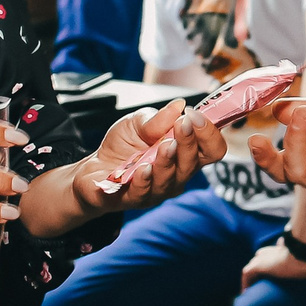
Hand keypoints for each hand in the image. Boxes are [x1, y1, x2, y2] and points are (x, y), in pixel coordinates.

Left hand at [23, 100, 227, 234]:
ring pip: (171, 179)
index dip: (209, 132)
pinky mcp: (135, 199)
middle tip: (182, 124)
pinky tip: (142, 168)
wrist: (94, 168)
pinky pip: (144, 192)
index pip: (211, 148)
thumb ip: (157, 118)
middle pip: (194, 163)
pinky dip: (144, 179)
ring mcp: (158, 190)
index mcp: (184, 153)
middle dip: (189, 142)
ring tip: (164, 145)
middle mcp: (177, 175)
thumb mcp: (137, 123)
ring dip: (168, 161)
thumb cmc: (123, 146)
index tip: (194, 114)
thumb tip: (177, 106)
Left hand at [239, 239, 305, 288]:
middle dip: (266, 263)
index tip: (282, 267)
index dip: (280, 257)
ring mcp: (266, 258)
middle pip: (266, 255)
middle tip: (268, 279)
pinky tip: (245, 294)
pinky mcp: (258, 265)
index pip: (282, 251)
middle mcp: (276, 252)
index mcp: (291, 250)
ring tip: (255, 290)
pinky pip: (247, 274)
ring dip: (255, 274)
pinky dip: (245, 283)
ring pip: (256, 265)